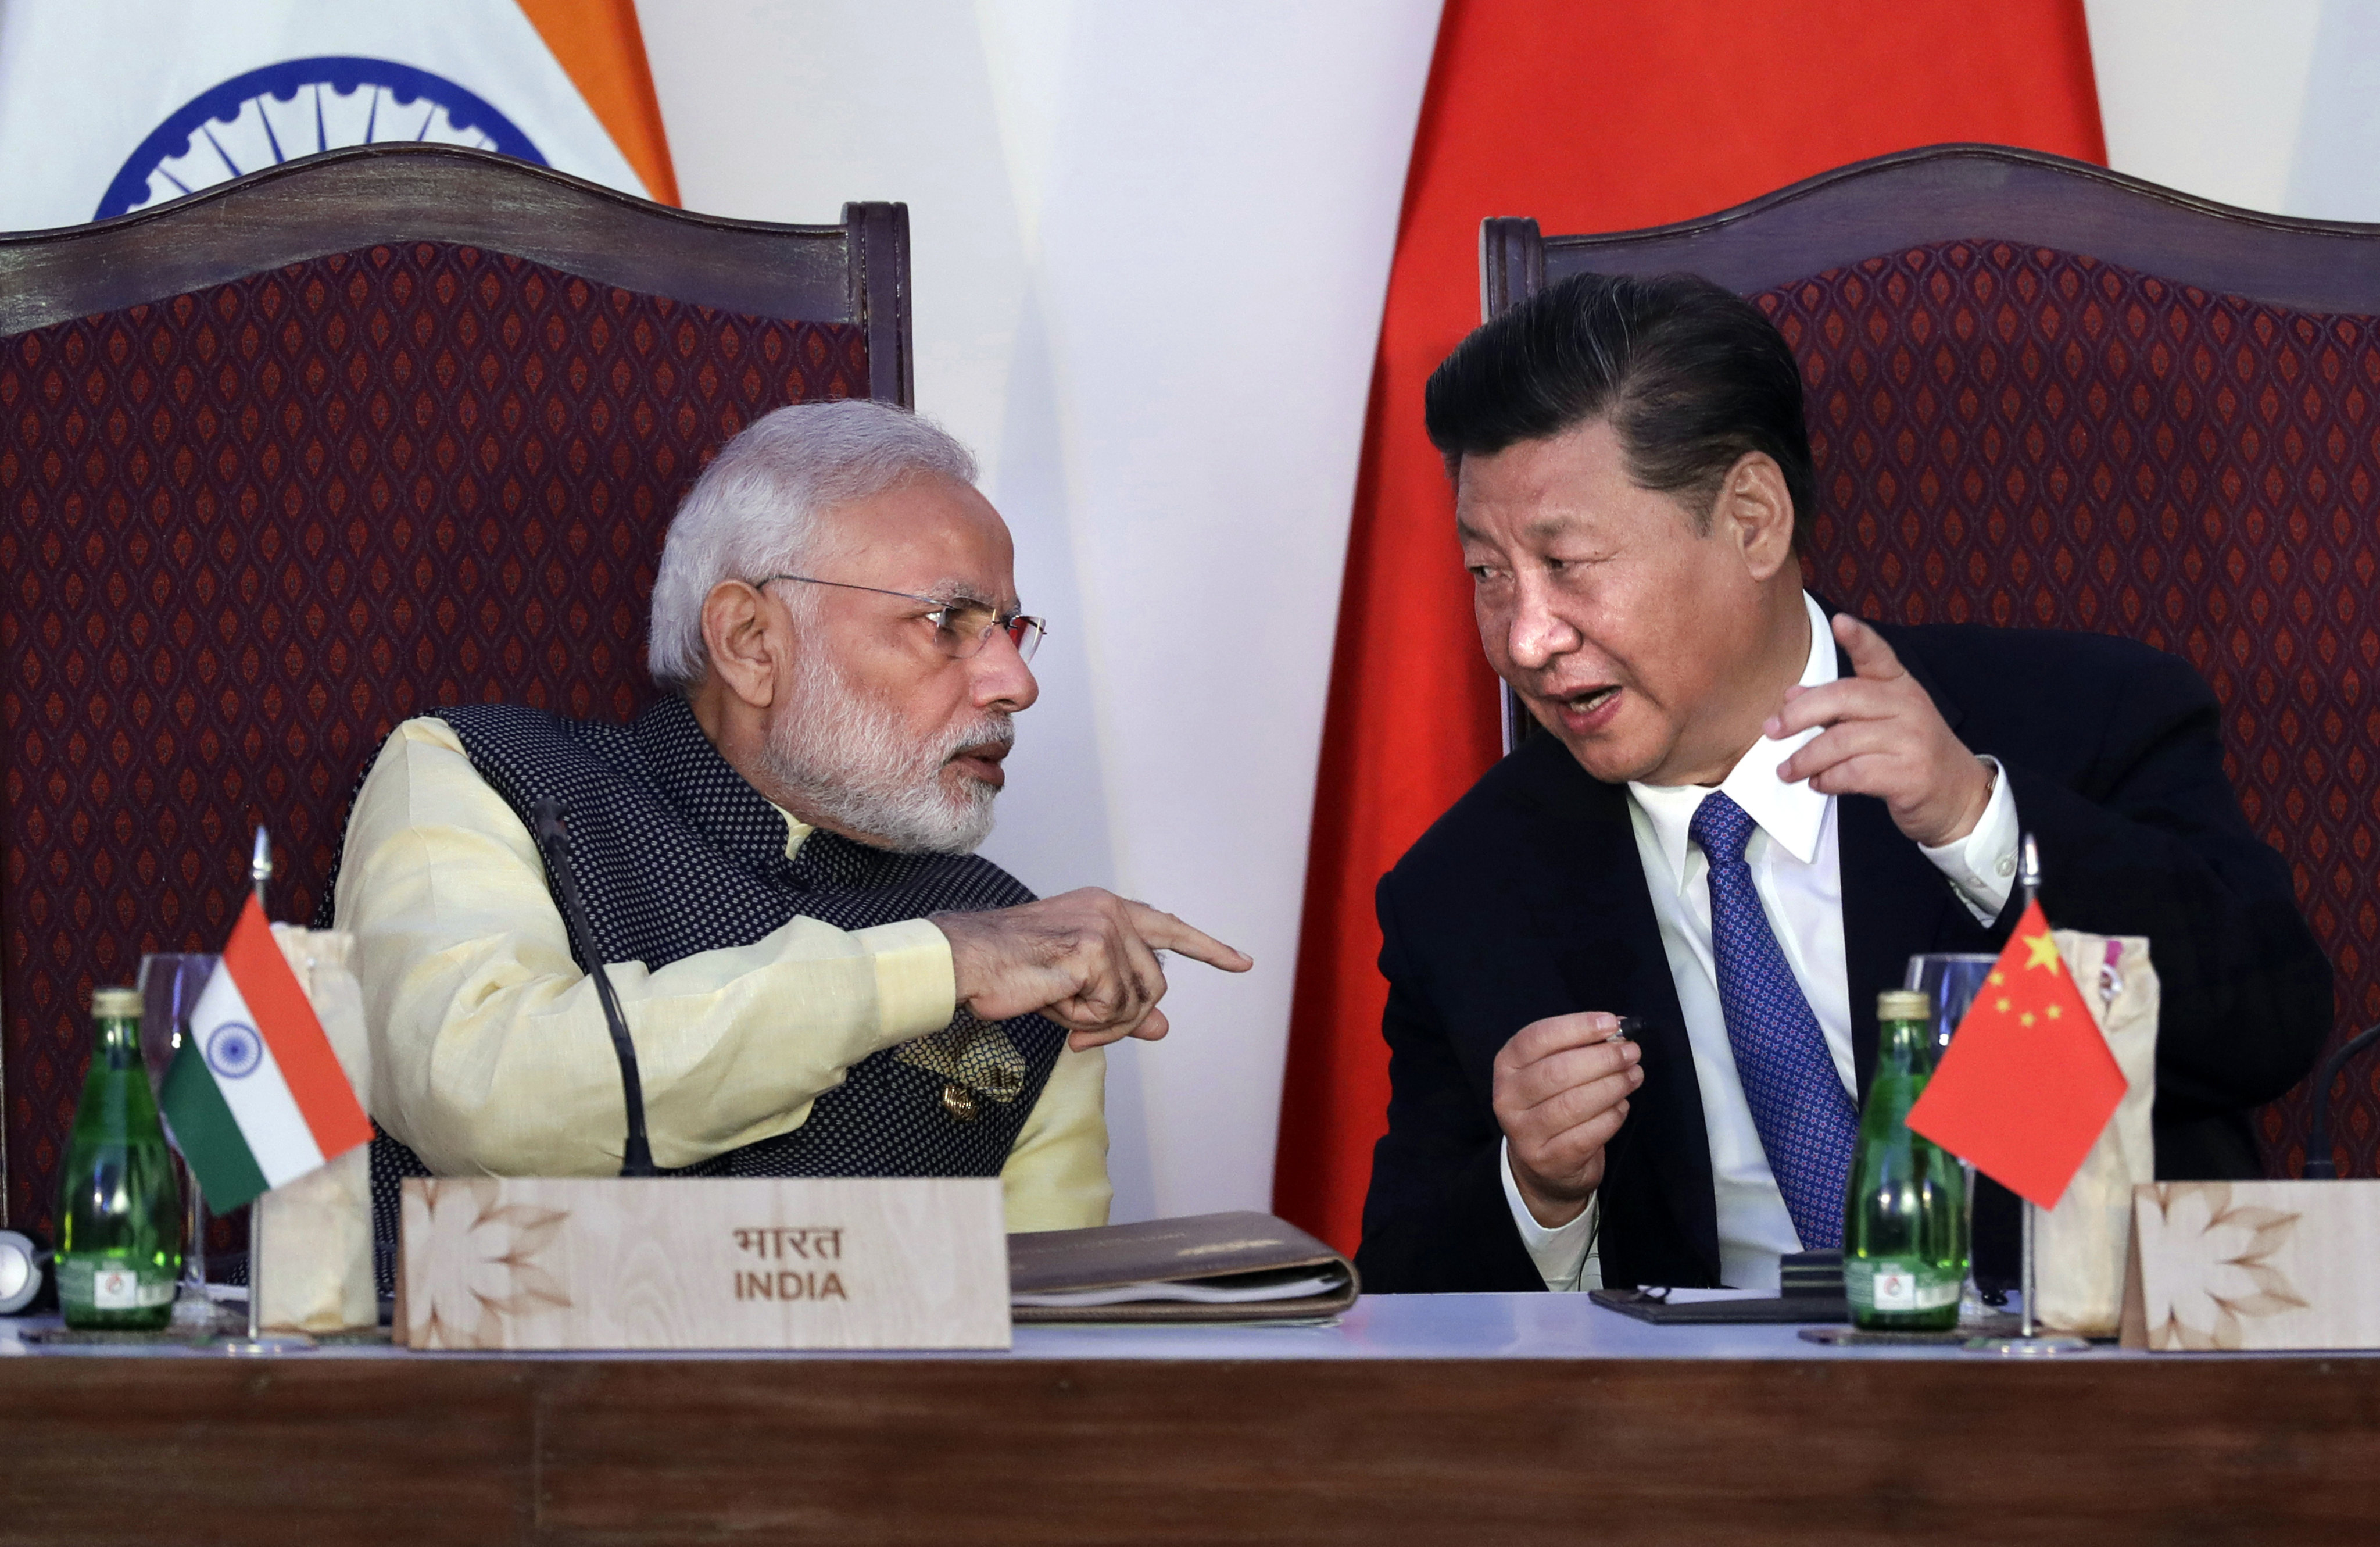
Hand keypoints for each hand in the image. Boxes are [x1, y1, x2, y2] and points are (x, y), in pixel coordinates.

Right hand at [932, 889, 1252, 1051]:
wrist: (965, 962)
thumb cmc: (1010, 972)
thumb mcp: (1076, 991)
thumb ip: (1122, 1004)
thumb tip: (1163, 1027)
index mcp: (1105, 909)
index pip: (1167, 927)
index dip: (1207, 948)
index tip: (1242, 962)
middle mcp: (1110, 910)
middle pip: (1155, 983)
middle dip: (1124, 1018)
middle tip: (1083, 1032)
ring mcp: (1104, 927)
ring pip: (1137, 1000)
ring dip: (1101, 1021)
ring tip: (1060, 1009)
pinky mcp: (1093, 950)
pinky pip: (1112, 1008)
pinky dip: (1084, 1020)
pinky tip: (1054, 1004)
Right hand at [1493, 1012, 1641, 1227]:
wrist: (1541, 1167)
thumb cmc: (1552, 1104)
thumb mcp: (1552, 1070)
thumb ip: (1577, 1048)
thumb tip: (1617, 1029)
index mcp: (1507, 1066)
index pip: (1537, 1038)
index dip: (1576, 1027)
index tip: (1611, 1023)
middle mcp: (1508, 1098)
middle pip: (1557, 1071)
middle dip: (1603, 1059)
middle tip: (1632, 1053)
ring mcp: (1525, 1133)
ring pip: (1573, 1104)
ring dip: (1612, 1086)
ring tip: (1634, 1076)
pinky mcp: (1548, 1160)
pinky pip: (1587, 1135)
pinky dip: (1611, 1117)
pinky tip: (1622, 1106)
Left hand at [1768, 613, 1992, 847]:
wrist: (1958, 796)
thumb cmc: (1908, 754)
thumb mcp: (1880, 722)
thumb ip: (1839, 707)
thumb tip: (1790, 695)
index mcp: (1900, 686)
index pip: (1878, 656)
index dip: (1859, 639)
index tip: (1840, 622)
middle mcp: (1909, 706)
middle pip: (1844, 699)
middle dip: (1799, 715)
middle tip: (1772, 730)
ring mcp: (1912, 740)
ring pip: (1842, 741)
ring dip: (1806, 758)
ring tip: (1786, 770)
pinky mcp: (1910, 775)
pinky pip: (1854, 773)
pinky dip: (1828, 780)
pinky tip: (1818, 783)